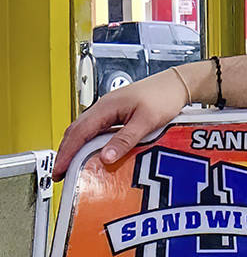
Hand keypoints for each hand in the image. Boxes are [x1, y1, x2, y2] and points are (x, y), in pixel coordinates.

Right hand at [53, 69, 189, 179]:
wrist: (178, 83)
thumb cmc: (164, 96)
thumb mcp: (146, 121)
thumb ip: (126, 139)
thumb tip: (106, 157)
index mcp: (106, 107)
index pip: (78, 132)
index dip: (66, 153)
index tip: (58, 170)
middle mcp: (104, 107)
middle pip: (77, 131)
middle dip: (66, 152)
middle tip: (60, 173)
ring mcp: (110, 110)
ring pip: (86, 130)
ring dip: (77, 148)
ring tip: (74, 166)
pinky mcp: (118, 113)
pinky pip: (98, 130)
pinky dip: (90, 143)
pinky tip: (94, 154)